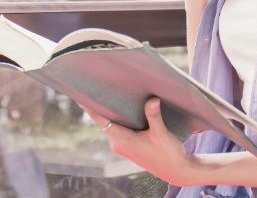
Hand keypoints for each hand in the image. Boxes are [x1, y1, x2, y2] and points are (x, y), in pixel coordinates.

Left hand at [75, 97, 197, 186]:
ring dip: (110, 112)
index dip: (89, 108)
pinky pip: (117, 129)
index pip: (100, 120)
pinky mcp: (129, 146)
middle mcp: (118, 144)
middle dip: (100, 105)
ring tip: (107, 93)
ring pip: (111, 125)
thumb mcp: (161, 133)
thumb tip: (152, 99)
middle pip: (103, 121)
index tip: (79, 97)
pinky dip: (118, 119)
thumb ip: (154, 116)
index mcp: (122, 140)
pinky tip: (122, 108)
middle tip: (94, 86)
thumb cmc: (168, 154)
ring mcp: (122, 146)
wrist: (177, 171)